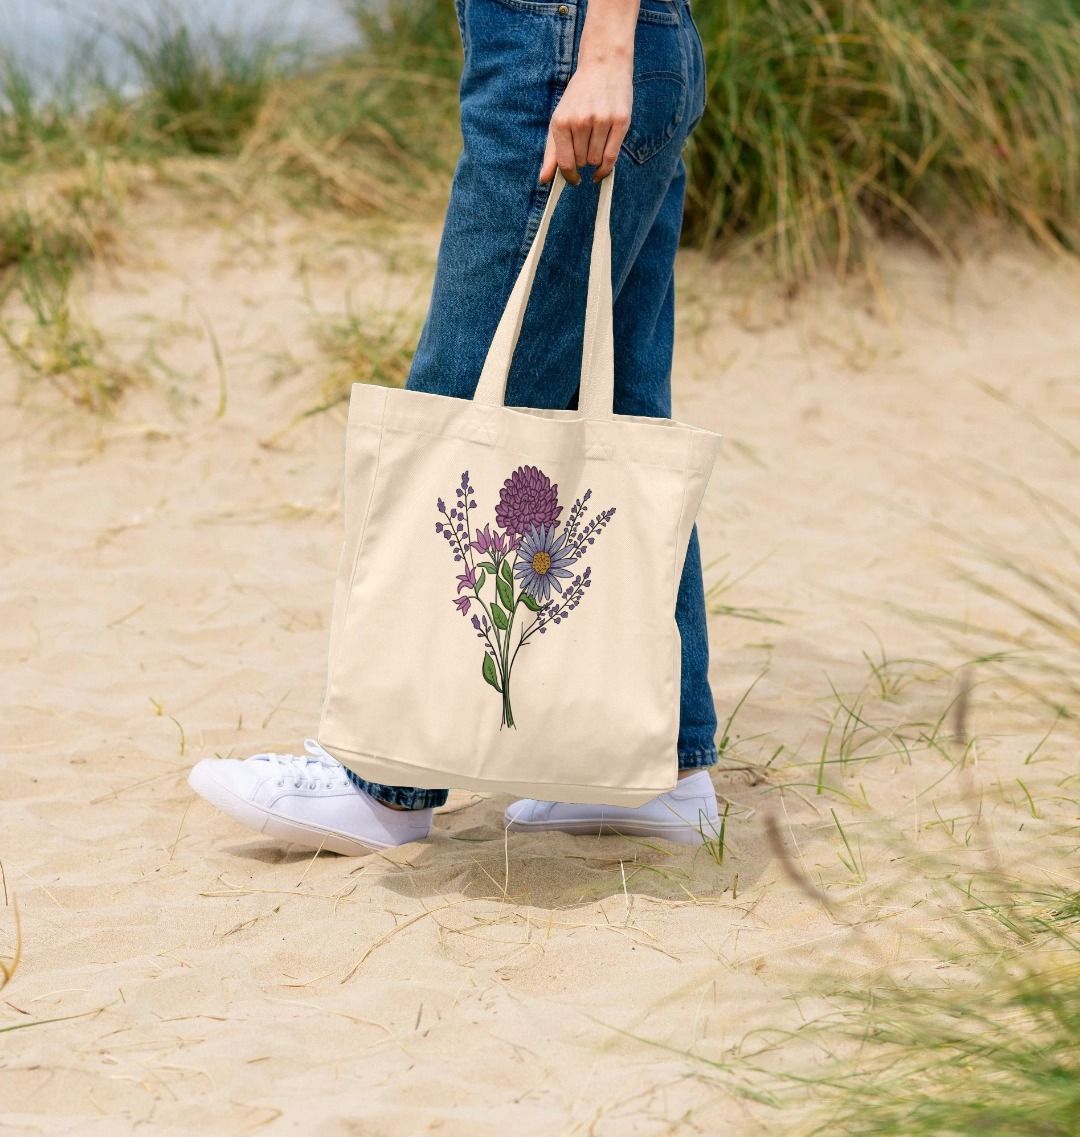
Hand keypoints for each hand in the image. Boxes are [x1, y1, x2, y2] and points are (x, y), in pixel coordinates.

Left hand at [539, 55, 632, 185]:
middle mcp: (581, 121)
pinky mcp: (620, 121)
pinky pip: (611, 157)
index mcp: (561, 121)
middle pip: (581, 162)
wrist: (604, 65)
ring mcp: (602, 121)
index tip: (574, 180)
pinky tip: (602, 169)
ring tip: (595, 142)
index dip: (569, 176)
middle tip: (585, 145)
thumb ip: (552, 151)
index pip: (565, 162)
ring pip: (596, 160)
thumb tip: (544, 179)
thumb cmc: (580, 95)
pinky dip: (606, 168)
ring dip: (595, 159)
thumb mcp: (560, 119)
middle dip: (582, 160)